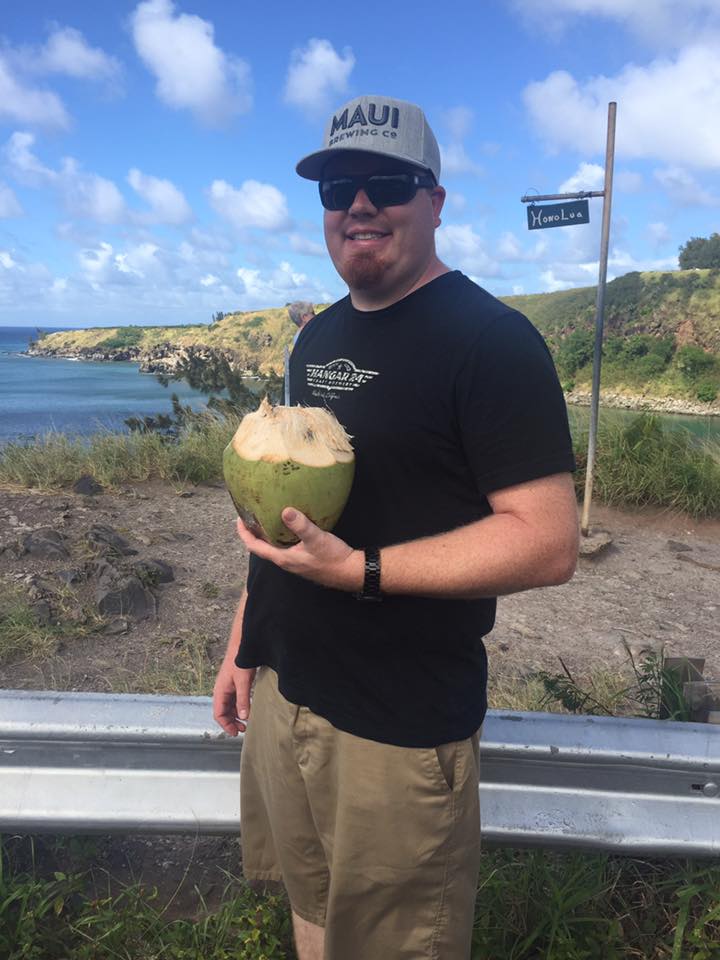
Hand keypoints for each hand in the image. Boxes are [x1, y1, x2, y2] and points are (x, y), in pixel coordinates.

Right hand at [213, 658, 255, 735]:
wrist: (242, 646)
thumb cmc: (239, 661)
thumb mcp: (243, 682)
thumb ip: (243, 699)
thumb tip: (243, 716)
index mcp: (220, 692)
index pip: (218, 714)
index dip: (226, 725)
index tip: (235, 732)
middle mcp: (221, 691)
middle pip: (223, 712)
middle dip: (231, 722)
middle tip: (242, 730)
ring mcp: (228, 688)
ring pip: (229, 707)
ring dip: (235, 716)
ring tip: (245, 723)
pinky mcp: (234, 685)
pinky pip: (234, 700)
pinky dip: (239, 707)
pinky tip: (247, 710)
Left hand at [236, 509, 363, 592]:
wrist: (350, 571)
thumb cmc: (332, 558)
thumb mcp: (316, 539)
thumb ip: (300, 525)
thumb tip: (285, 510)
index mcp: (282, 558)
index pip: (254, 546)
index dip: (244, 533)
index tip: (239, 518)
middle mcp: (285, 561)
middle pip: (262, 546)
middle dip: (254, 531)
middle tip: (251, 514)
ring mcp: (294, 561)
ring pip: (274, 546)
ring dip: (267, 533)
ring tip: (267, 516)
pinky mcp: (303, 558)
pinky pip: (286, 545)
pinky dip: (281, 534)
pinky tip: (289, 524)